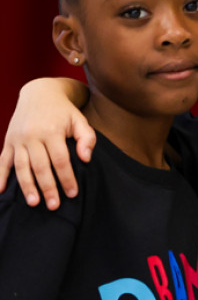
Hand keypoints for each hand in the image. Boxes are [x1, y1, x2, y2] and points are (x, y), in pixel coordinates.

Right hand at [0, 77, 94, 209]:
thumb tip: (86, 159)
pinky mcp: (8, 141)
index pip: (60, 160)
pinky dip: (0, 175)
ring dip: (26, 186)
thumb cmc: (64, 112)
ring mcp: (18, 139)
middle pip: (40, 166)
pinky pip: (2, 160)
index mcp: (51, 131)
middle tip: (54, 206)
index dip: (66, 178)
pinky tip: (0, 191)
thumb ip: (87, 139)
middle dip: (47, 187)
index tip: (73, 193)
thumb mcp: (80, 121)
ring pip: (21, 166)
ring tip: (34, 203)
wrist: (39, 93)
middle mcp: (32, 135)